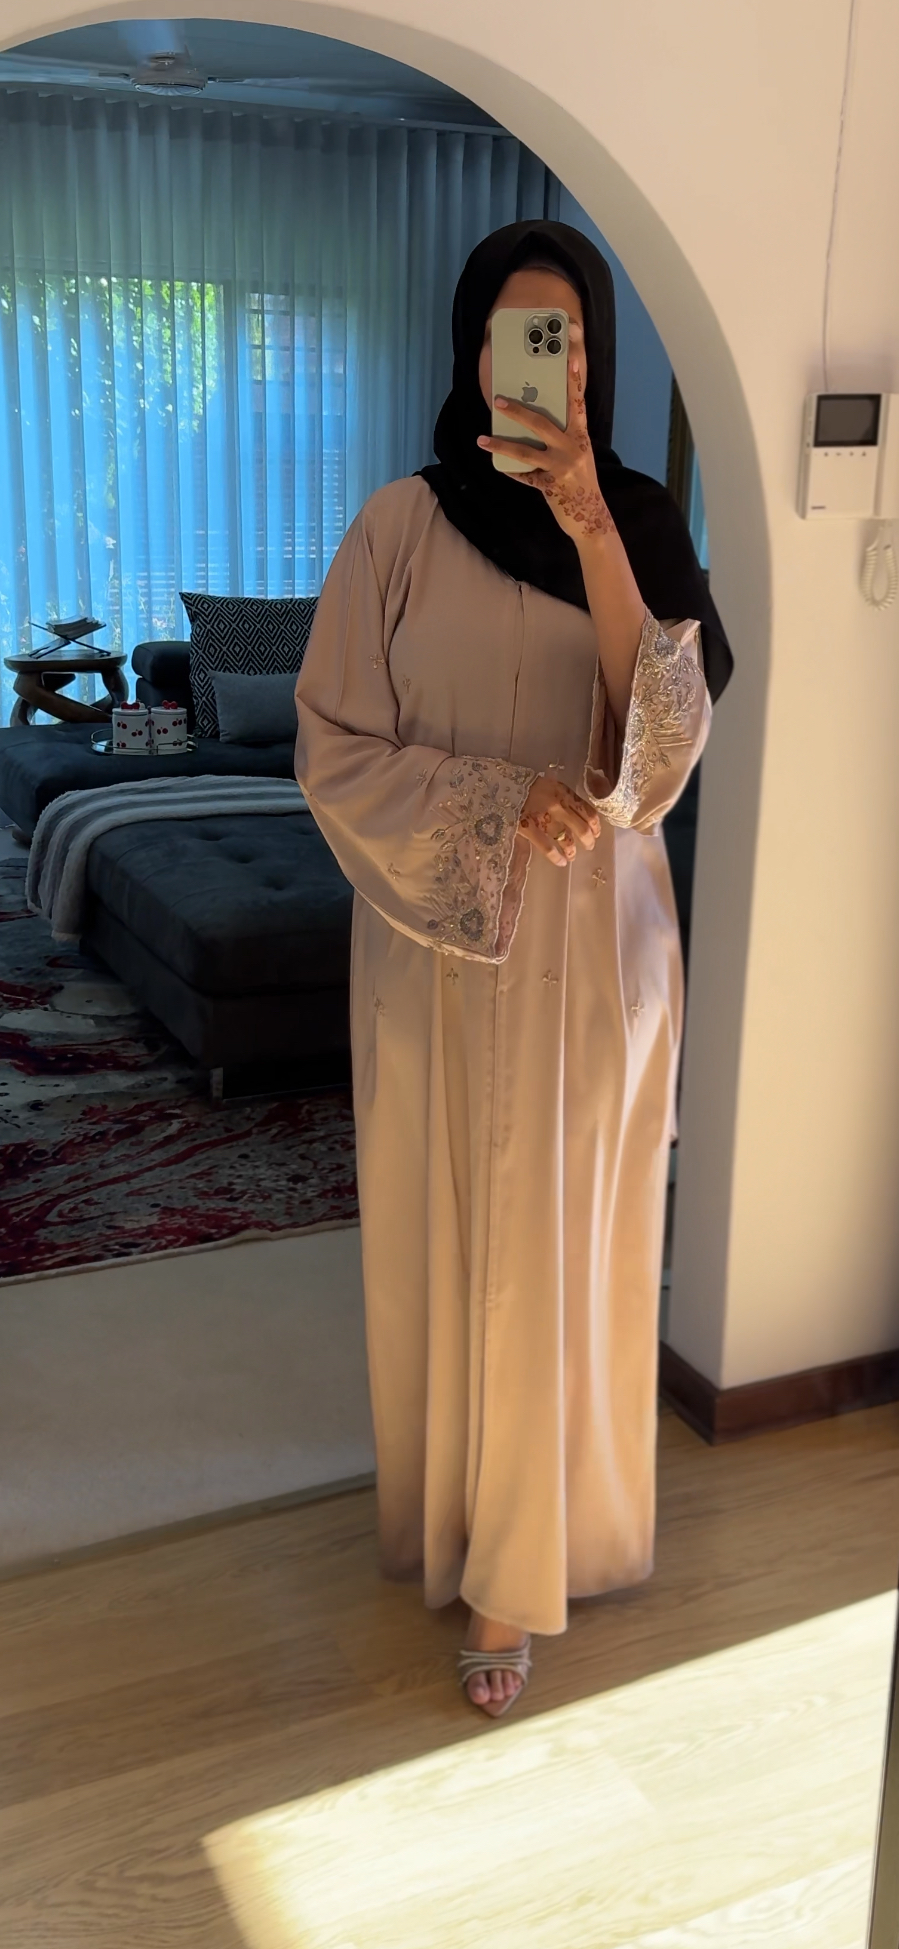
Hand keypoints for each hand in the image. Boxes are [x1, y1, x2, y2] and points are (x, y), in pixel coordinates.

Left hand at [476, 327, 614, 544]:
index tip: (570, 361)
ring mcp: (562, 467)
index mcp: (581, 437)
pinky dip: (512, 471)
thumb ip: (564, 438)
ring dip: (501, 444)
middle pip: (542, 424)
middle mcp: (572, 448)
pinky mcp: (551, 486)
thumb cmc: (581, 482)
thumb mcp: (579, 455)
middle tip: (498, 400)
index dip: (573, 383)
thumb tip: (535, 423)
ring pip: (526, 451)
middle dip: (518, 411)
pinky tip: (498, 465)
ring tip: (482, 439)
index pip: (577, 405)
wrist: (590, 517)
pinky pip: (525, 476)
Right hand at [518, 775, 600, 866]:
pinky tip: (561, 862)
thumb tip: (574, 811)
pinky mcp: (529, 828)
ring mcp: (543, 817)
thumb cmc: (522, 784)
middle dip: (588, 840)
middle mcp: (557, 805)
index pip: (587, 810)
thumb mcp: (546, 784)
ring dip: (572, 850)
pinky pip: (546, 846)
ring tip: (572, 856)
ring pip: (565, 838)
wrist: (497, 785)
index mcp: (562, 792)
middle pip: (581, 827)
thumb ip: (560, 796)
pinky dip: (556, 856)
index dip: (595, 824)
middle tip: (589, 847)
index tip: (596, 832)